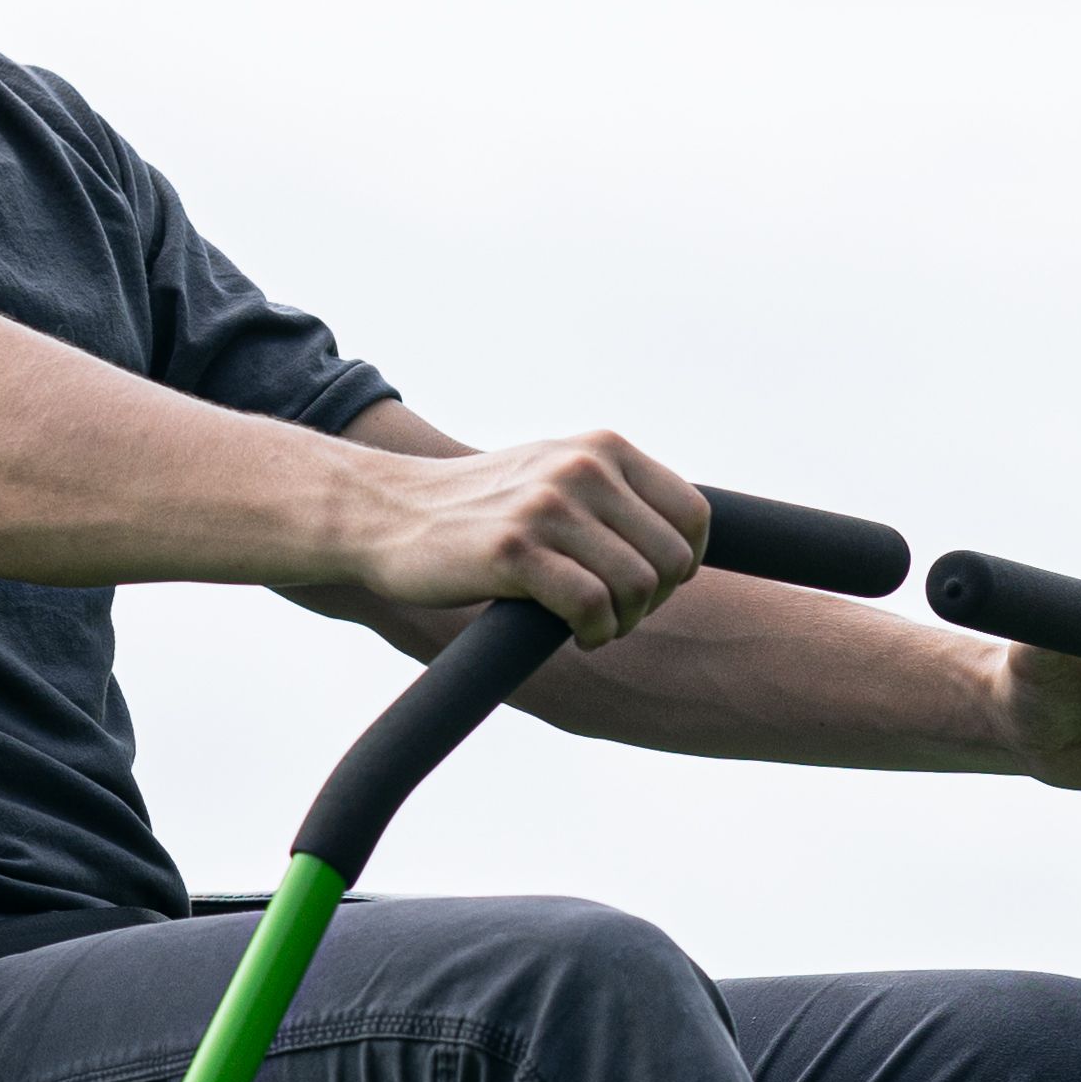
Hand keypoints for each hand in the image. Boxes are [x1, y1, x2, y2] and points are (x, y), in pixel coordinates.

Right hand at [323, 424, 710, 637]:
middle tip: (615, 613)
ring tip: (593, 626)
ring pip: (638, 586)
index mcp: (602, 447)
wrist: (386, 514)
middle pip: (673, 558)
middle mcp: (582, 468)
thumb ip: (612, 491)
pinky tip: (572, 634)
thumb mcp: (554, 474)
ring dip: (622, 622)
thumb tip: (683, 540)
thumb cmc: (477, 510)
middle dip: (653, 601)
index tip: (650, 586)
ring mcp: (548, 506)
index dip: (684, 564)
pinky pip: (592, 606)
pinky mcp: (514, 550)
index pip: (693, 514)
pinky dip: (594, 632)